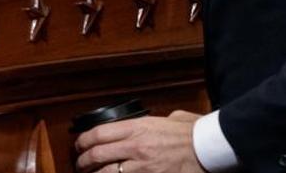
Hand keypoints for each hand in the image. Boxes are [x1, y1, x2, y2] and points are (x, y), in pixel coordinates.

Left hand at [75, 112, 203, 172]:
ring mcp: (142, 166)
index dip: (83, 140)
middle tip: (79, 165)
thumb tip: (148, 123)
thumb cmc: (190, 134)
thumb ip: (152, 122)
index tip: (79, 145)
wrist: (207, 149)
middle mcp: (135, 146)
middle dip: (83, 162)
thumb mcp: (166, 119)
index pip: (99, 133)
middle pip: (97, 155)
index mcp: (137, 127)